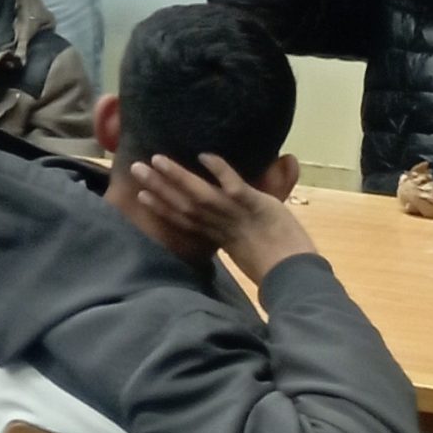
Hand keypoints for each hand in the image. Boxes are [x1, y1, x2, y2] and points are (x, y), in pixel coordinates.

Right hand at [129, 153, 314, 282]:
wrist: (296, 276)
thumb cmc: (278, 269)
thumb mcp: (253, 252)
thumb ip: (243, 237)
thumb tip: (230, 230)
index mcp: (218, 237)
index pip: (184, 220)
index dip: (161, 208)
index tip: (140, 195)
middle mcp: (221, 225)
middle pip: (184, 204)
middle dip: (159, 187)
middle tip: (136, 168)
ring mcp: (237, 215)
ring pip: (201, 194)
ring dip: (178, 176)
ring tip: (157, 159)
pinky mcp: (256, 205)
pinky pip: (234, 186)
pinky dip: (220, 171)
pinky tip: (204, 156)